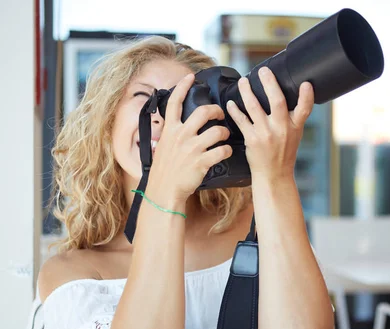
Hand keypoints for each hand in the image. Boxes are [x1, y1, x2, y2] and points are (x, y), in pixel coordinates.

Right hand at [147, 73, 232, 202]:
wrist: (164, 191)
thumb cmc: (164, 171)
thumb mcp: (161, 147)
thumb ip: (169, 134)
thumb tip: (172, 126)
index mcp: (170, 130)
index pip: (174, 102)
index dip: (182, 87)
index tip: (190, 77)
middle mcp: (181, 136)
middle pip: (203, 112)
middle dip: (216, 110)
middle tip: (221, 114)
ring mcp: (192, 148)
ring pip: (217, 131)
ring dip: (224, 132)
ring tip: (224, 136)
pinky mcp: (201, 162)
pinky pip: (222, 150)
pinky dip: (227, 150)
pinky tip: (226, 152)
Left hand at [226, 66, 313, 182]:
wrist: (273, 175)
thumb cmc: (284, 153)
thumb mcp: (295, 134)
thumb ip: (295, 116)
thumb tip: (297, 92)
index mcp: (295, 126)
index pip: (305, 109)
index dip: (307, 96)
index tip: (305, 83)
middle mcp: (282, 129)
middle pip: (277, 102)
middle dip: (269, 84)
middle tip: (263, 71)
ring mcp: (266, 134)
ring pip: (255, 107)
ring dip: (247, 92)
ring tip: (243, 82)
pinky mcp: (252, 140)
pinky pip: (241, 121)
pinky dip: (235, 110)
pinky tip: (230, 103)